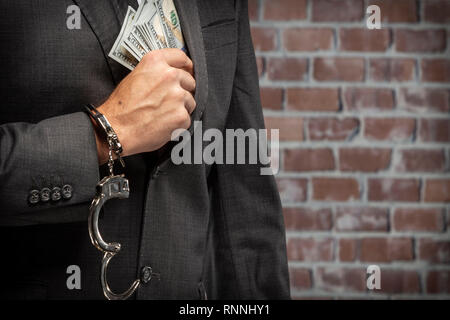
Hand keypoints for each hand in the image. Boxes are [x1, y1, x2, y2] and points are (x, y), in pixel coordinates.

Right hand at [93, 49, 195, 163]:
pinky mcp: (181, 115)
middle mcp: (169, 75)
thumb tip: (174, 73)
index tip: (187, 71)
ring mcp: (177, 95)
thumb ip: (156, 71)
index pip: (181, 57)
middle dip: (182, 90)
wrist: (116, 129)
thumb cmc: (122, 106)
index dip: (186, 66)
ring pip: (190, 101)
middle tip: (167, 101)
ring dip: (181, 108)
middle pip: (190, 80)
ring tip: (162, 113)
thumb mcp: (135, 76)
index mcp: (155, 62)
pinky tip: (163, 123)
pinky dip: (179, 124)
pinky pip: (187, 118)